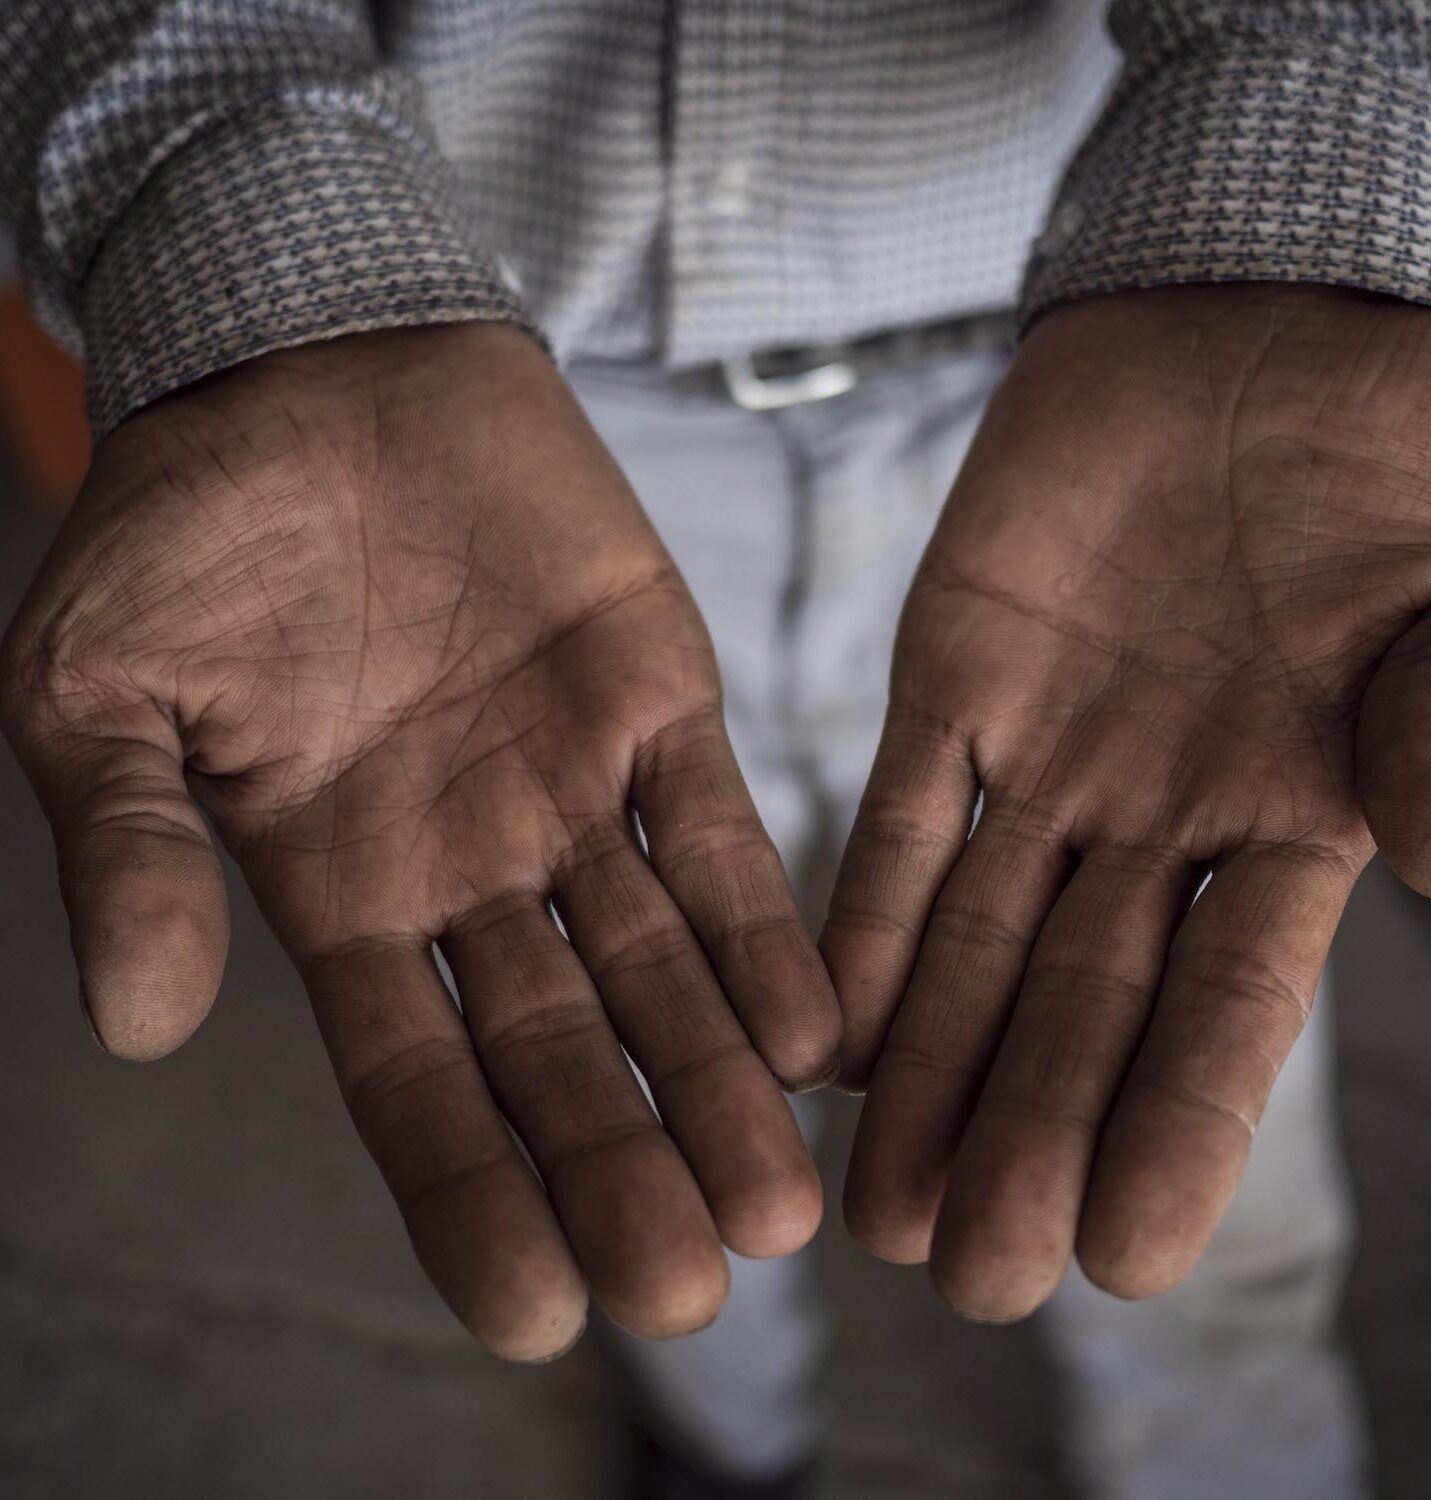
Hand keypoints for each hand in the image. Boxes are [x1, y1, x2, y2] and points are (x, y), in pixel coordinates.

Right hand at [1, 325, 838, 1357]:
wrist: (316, 369)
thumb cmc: (188, 528)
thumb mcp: (105, 690)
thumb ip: (132, 854)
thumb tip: (137, 1028)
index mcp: (342, 892)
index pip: (413, 1086)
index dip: (469, 1197)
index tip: (531, 1314)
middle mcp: (475, 869)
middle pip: (561, 1052)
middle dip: (623, 1167)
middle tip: (693, 1289)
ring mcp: (576, 792)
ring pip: (660, 968)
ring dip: (717, 1081)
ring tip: (782, 1202)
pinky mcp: (661, 703)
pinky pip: (723, 836)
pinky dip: (766, 929)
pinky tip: (814, 1030)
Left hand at [822, 284, 1430, 1317]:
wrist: (1258, 319)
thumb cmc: (1400, 456)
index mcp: (1297, 820)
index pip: (1230, 1009)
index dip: (1177, 1129)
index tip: (1123, 1263)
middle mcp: (1156, 818)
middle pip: (1079, 1005)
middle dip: (1022, 1134)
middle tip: (960, 1273)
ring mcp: (1045, 754)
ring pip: (978, 940)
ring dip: (927, 1067)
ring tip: (869, 1208)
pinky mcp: (952, 677)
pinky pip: (902, 814)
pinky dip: (865, 918)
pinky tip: (825, 1030)